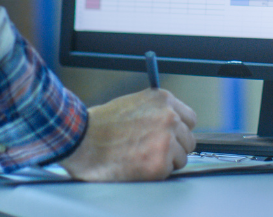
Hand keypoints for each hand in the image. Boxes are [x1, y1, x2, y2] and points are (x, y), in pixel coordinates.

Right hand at [60, 88, 197, 180]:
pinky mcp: (159, 163)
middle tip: (153, 151)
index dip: (179, 130)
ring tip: (141, 157)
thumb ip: (156, 111)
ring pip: (181, 157)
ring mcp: (166, 141)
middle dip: (174, 147)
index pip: (190, 119)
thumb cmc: (101, 124)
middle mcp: (169, 117)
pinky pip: (168, 172)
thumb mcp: (134, 103)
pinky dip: (155, 172)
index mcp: (163, 100)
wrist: (82, 140)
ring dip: (165, 161)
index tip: (172, 136)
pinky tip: (137, 165)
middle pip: (188, 140)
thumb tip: (172, 122)